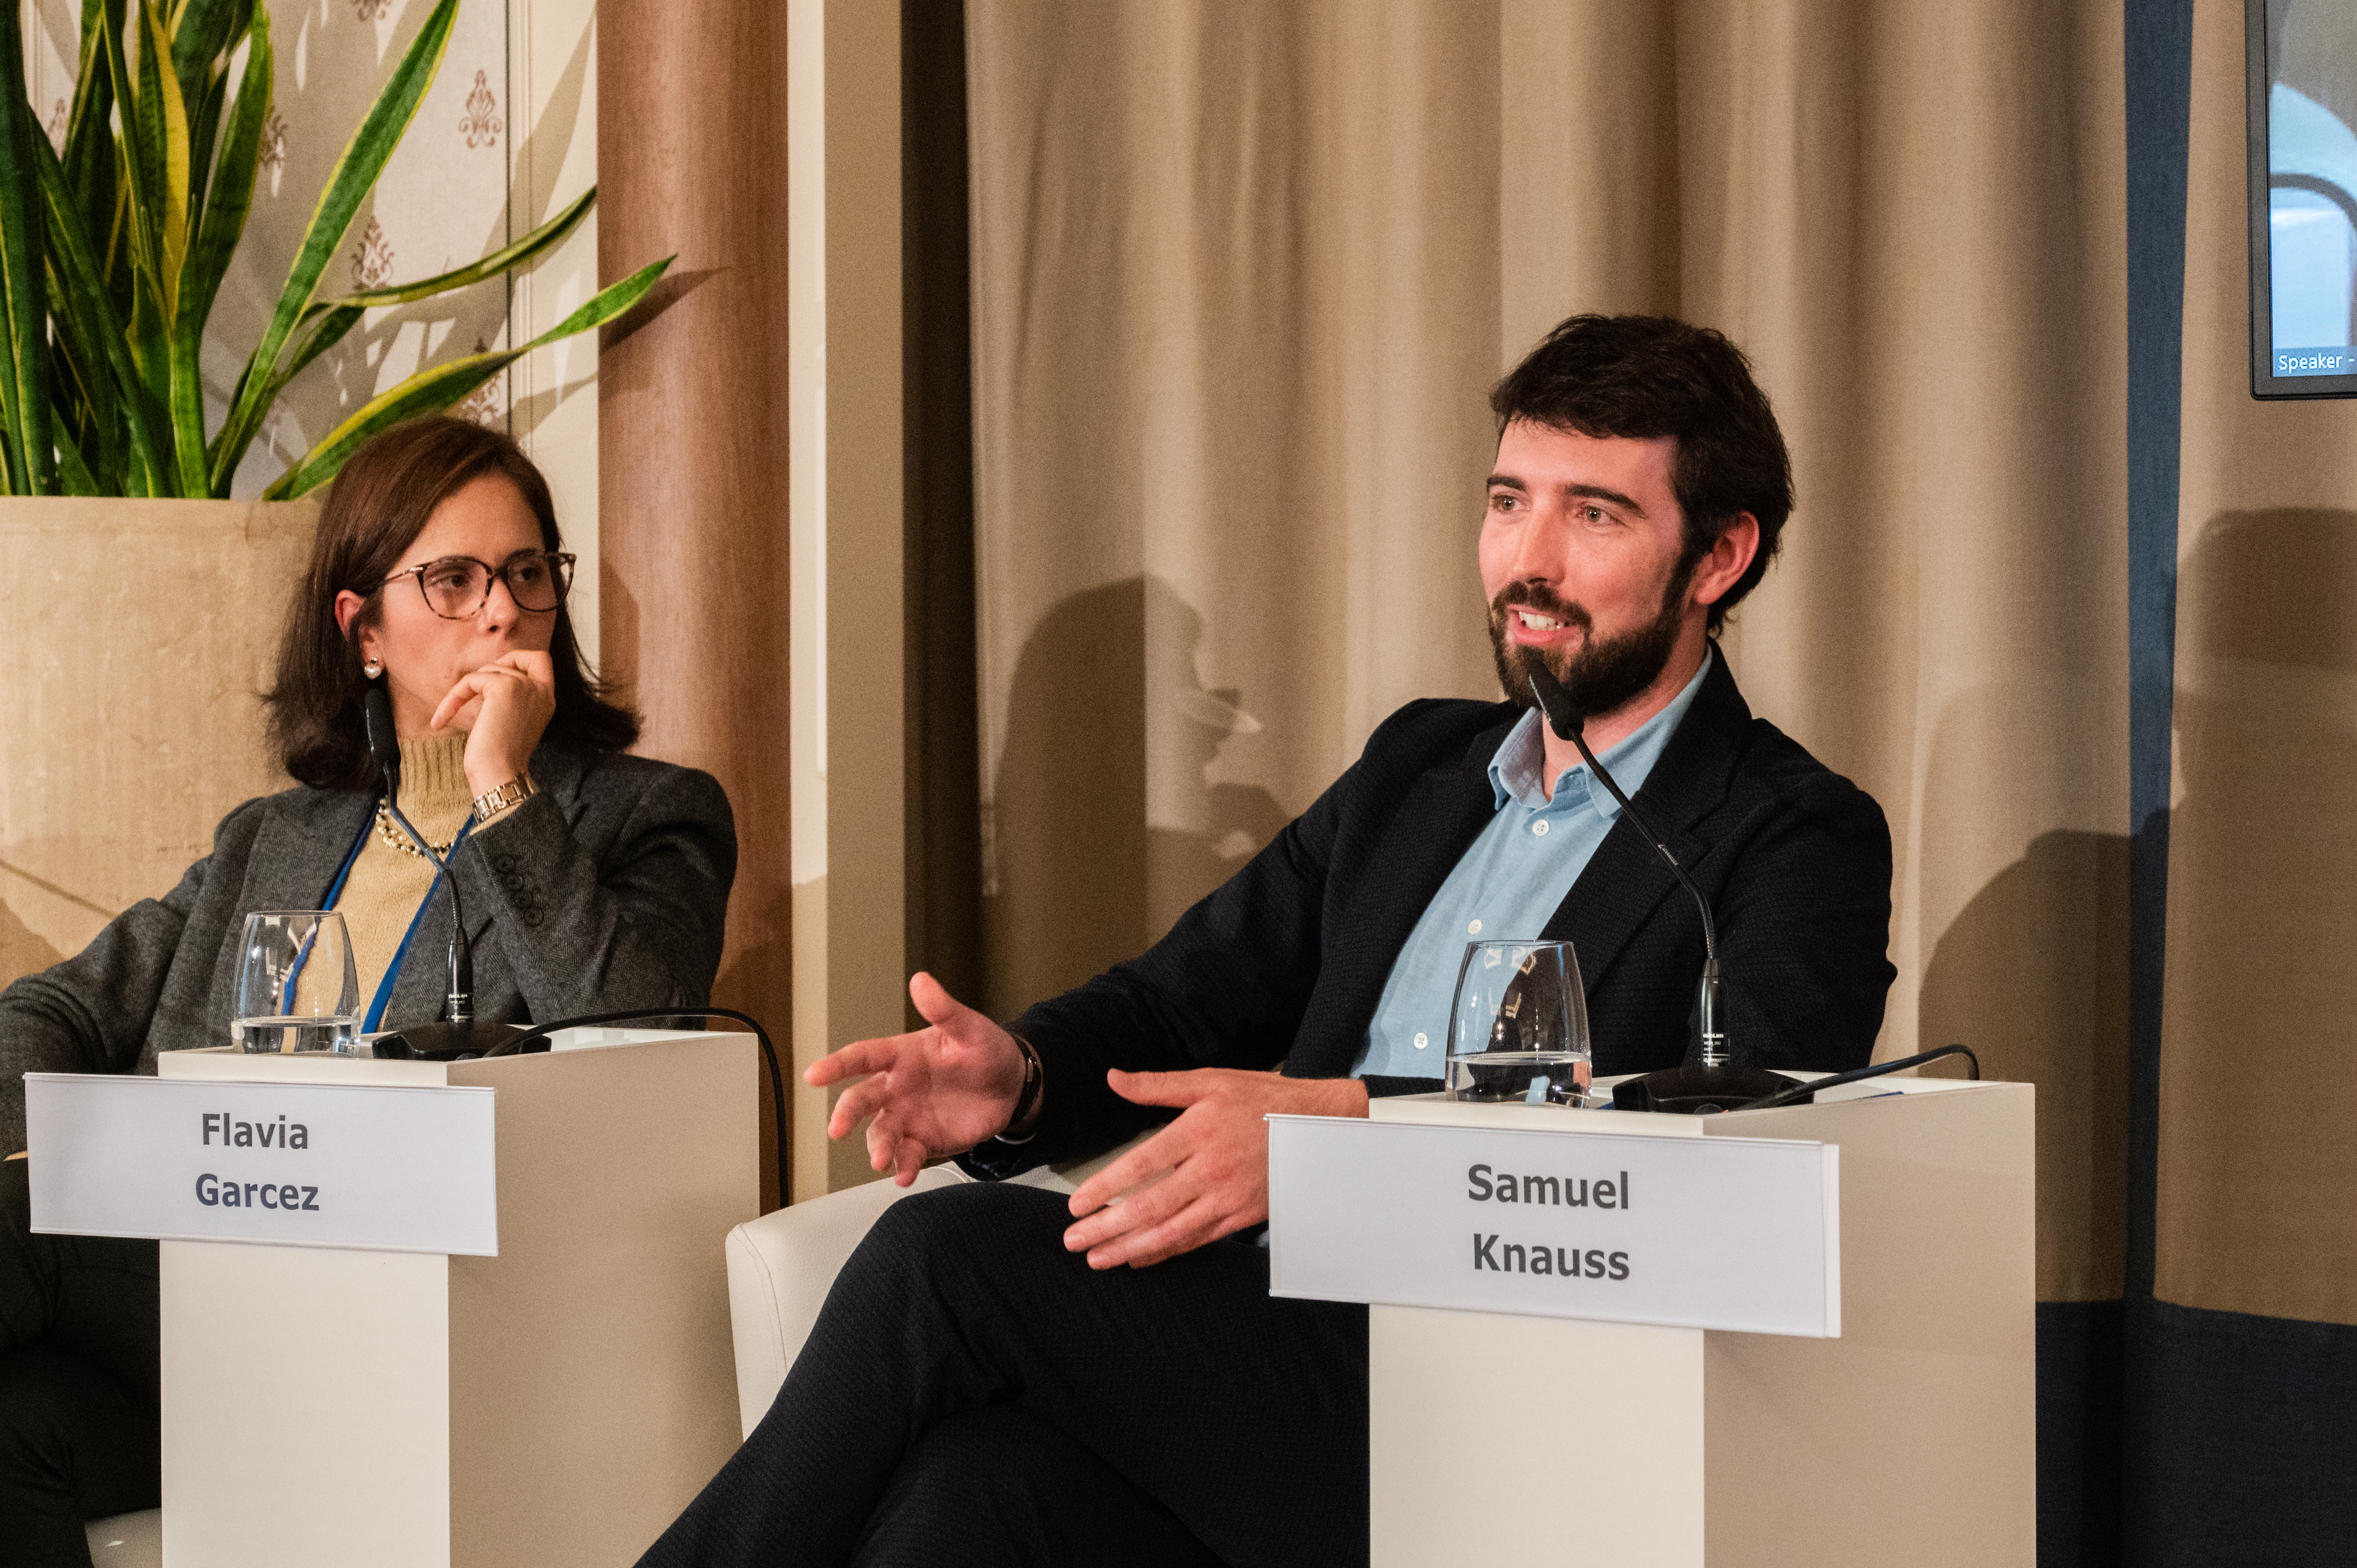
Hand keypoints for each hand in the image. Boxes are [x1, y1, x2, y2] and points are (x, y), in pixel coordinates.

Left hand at [431, 651, 556, 796]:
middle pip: (516, 656)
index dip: (519, 660)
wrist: (499, 774)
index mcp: (546, 699)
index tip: (498, 680)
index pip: (541, 660)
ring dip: (465, 689)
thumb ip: (511, 699)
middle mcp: (541, 690)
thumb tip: (484, 681)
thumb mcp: (512, 722)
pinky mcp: (504, 687)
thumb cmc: (500, 758)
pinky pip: (471, 680)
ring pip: (489, 669)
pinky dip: (453, 698)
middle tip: (474, 691)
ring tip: (450, 713)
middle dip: (492, 667)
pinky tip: (442, 719)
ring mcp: (525, 686)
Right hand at [806, 973, 1027, 1184]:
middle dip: (846, 1114)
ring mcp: (908, 1116)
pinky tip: (904, 1174)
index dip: (836, 1065)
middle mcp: (897, 1087)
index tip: (814, 1075)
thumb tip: (921, 980)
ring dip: (877, 1147)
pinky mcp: (924, 1140)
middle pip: (861, 1099)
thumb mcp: (969, 1028)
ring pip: (880, 1132)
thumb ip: (943, 1009)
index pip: (862, 1057)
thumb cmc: (986, 1050)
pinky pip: (907, 1155)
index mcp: (901, 1055)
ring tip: (880, 1160)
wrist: (1013, 1086)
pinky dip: (903, 1166)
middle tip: (837, 1129)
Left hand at [1061, 1069, 1368, 1269]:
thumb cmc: (1261, 1098)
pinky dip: (1167, 1252)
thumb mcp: (1210, 1080)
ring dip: (1130, 1248)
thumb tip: (1113, 1078)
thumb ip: (1158, 1085)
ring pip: (1171, 1231)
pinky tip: (1140, 1258)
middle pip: (1150, 1206)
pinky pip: (1198, 1240)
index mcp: (1198, 1131)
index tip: (1076, 1204)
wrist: (1319, 1125)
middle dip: (1107, 1228)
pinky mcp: (1243, 1216)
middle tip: (1073, 1241)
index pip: (1141, 1165)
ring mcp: (1228, 1197)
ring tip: (1098, 1259)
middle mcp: (1211, 1169)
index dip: (1106, 1187)